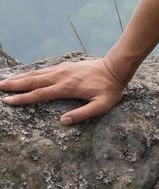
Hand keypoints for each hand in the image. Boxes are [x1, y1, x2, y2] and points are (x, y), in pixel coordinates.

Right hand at [0, 56, 128, 125]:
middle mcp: (61, 76)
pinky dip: (31, 73)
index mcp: (67, 87)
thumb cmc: (110, 89)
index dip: (22, 98)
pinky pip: (44, 70)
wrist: (116, 67)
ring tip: (4, 81)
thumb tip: (62, 122)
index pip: (40, 94)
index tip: (7, 101)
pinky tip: (24, 75)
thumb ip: (83, 114)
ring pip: (36, 74)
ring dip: (20, 78)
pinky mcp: (65, 66)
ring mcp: (62, 69)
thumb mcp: (102, 105)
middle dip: (14, 85)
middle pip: (33, 81)